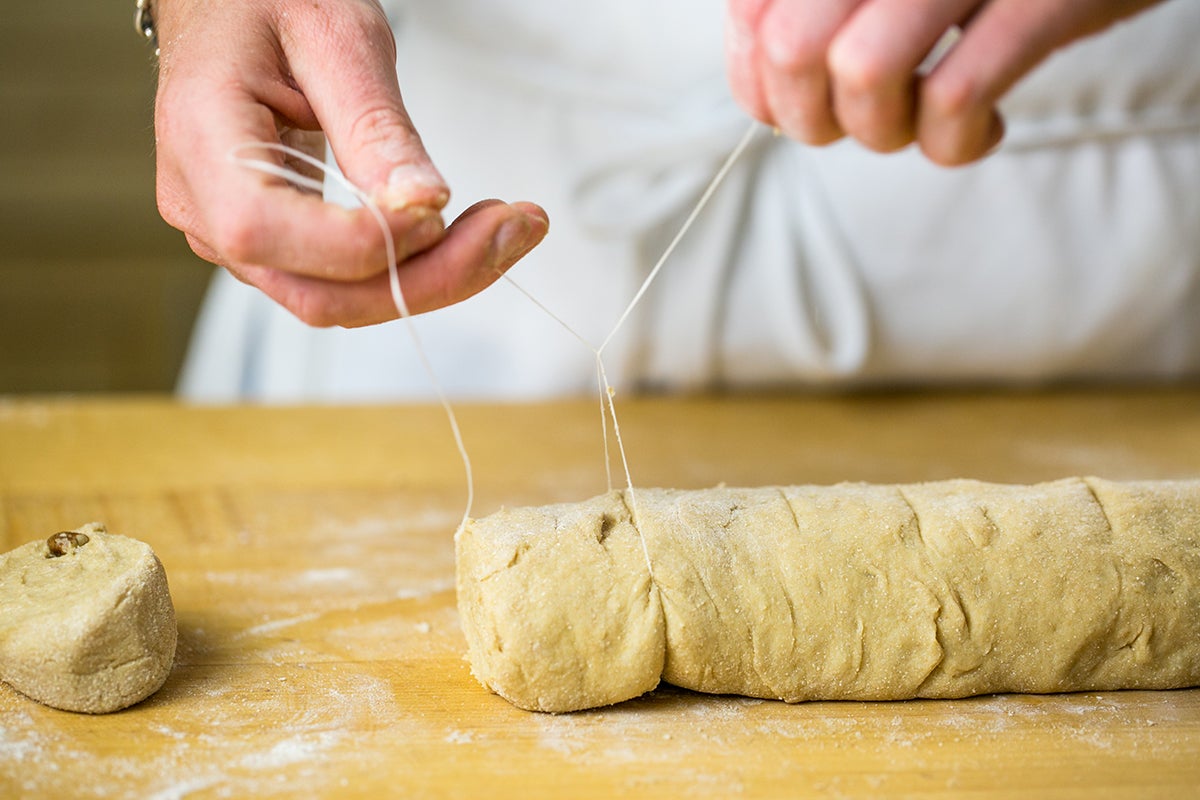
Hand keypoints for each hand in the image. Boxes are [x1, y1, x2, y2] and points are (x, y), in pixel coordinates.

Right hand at [152, 0, 547, 326]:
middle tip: (514, 230)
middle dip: (429, 277)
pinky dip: (417, 266)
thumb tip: (423, 202)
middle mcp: (206, 210)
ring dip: (436, 278)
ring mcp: (237, 237)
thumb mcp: (333, 37)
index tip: (445, 208)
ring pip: (343, 301)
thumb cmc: (269, 0)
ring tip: (510, 229)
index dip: (366, 239)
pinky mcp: (278, 244)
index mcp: (201, 143)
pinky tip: (471, 235)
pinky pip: (348, 282)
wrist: (232, 4)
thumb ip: (374, 126)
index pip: (268, 231)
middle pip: (319, 294)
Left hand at [726, 0, 1163, 164]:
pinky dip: (955, 143)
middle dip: (808, 119)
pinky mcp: (1042, 0)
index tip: (786, 113)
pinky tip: (983, 129)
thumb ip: (825, 15)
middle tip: (851, 126)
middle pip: (792, 47)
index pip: (752, 10)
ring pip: (864, 73)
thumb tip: (766, 94)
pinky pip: (955, 98)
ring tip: (924, 120)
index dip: (754, 83)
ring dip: (883, 131)